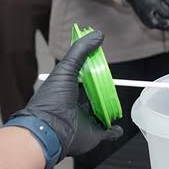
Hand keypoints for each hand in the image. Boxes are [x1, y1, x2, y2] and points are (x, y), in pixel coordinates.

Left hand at [9, 31, 122, 158]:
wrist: (50, 129)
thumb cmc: (52, 99)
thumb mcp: (66, 68)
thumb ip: (80, 51)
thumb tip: (98, 35)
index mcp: (66, 90)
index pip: (82, 79)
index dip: (92, 72)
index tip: (102, 65)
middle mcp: (75, 106)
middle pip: (92, 97)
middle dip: (101, 92)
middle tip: (112, 85)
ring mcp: (84, 121)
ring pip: (99, 114)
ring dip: (108, 110)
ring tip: (117, 104)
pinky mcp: (93, 134)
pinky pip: (107, 132)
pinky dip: (114, 130)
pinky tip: (118, 127)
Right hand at [125, 0, 168, 29]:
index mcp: (153, 4)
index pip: (165, 14)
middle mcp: (147, 11)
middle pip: (156, 23)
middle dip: (164, 26)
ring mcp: (142, 14)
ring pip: (150, 25)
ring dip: (158, 27)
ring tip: (166, 26)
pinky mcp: (139, 15)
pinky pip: (146, 23)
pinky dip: (153, 25)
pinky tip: (158, 23)